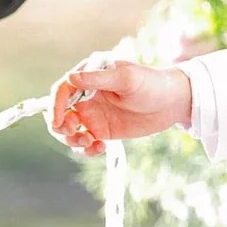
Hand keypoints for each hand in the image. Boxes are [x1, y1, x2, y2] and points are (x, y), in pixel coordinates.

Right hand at [47, 59, 191, 154]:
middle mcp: (87, 95)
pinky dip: (86, 149)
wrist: (172, 103)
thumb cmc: (151, 83)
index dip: (55, 105)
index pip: (62, 90)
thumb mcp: (126, 79)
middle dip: (60, 126)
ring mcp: (93, 114)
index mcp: (89, 77)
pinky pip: (84, 143)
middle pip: (59, 112)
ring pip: (69, 131)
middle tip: (75, 132)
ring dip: (72, 140)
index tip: (58, 122)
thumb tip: (70, 77)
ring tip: (91, 142)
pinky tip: (100, 148)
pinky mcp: (101, 131)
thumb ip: (98, 79)